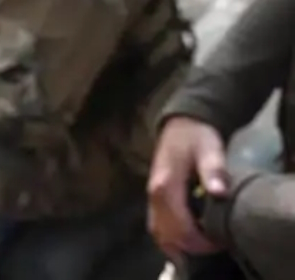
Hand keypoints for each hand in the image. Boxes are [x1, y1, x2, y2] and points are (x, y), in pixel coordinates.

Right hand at [147, 116, 229, 258]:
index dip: (199, 240)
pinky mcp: (154, 197)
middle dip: (190, 247)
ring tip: (200, 247)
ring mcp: (151, 196)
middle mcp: (154, 194)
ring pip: (158, 232)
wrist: (181, 123)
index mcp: (165, 186)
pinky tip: (187, 238)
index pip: (179, 225)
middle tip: (214, 247)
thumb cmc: (197, 137)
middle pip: (166, 233)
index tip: (220, 242)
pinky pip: (157, 225)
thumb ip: (214, 170)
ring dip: (177, 245)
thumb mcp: (210, 148)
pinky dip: (170, 237)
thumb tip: (219, 192)